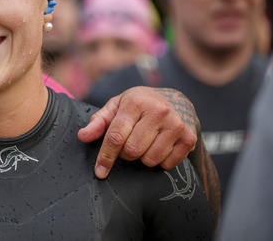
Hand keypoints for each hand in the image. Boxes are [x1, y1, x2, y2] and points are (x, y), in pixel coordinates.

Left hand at [78, 87, 197, 178]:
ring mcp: (176, 125)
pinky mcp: (189, 138)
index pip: (116, 136)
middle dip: (125, 154)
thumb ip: (99, 122)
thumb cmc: (140, 105)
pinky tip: (159, 146)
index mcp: (136, 102)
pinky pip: (167, 164)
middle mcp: (158, 111)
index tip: (99, 171)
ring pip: (150, 160)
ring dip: (142, 158)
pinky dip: (159, 161)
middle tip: (129, 144)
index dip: (105, 156)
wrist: (177, 100)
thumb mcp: (117, 106)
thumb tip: (82, 136)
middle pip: (132, 151)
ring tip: (145, 143)